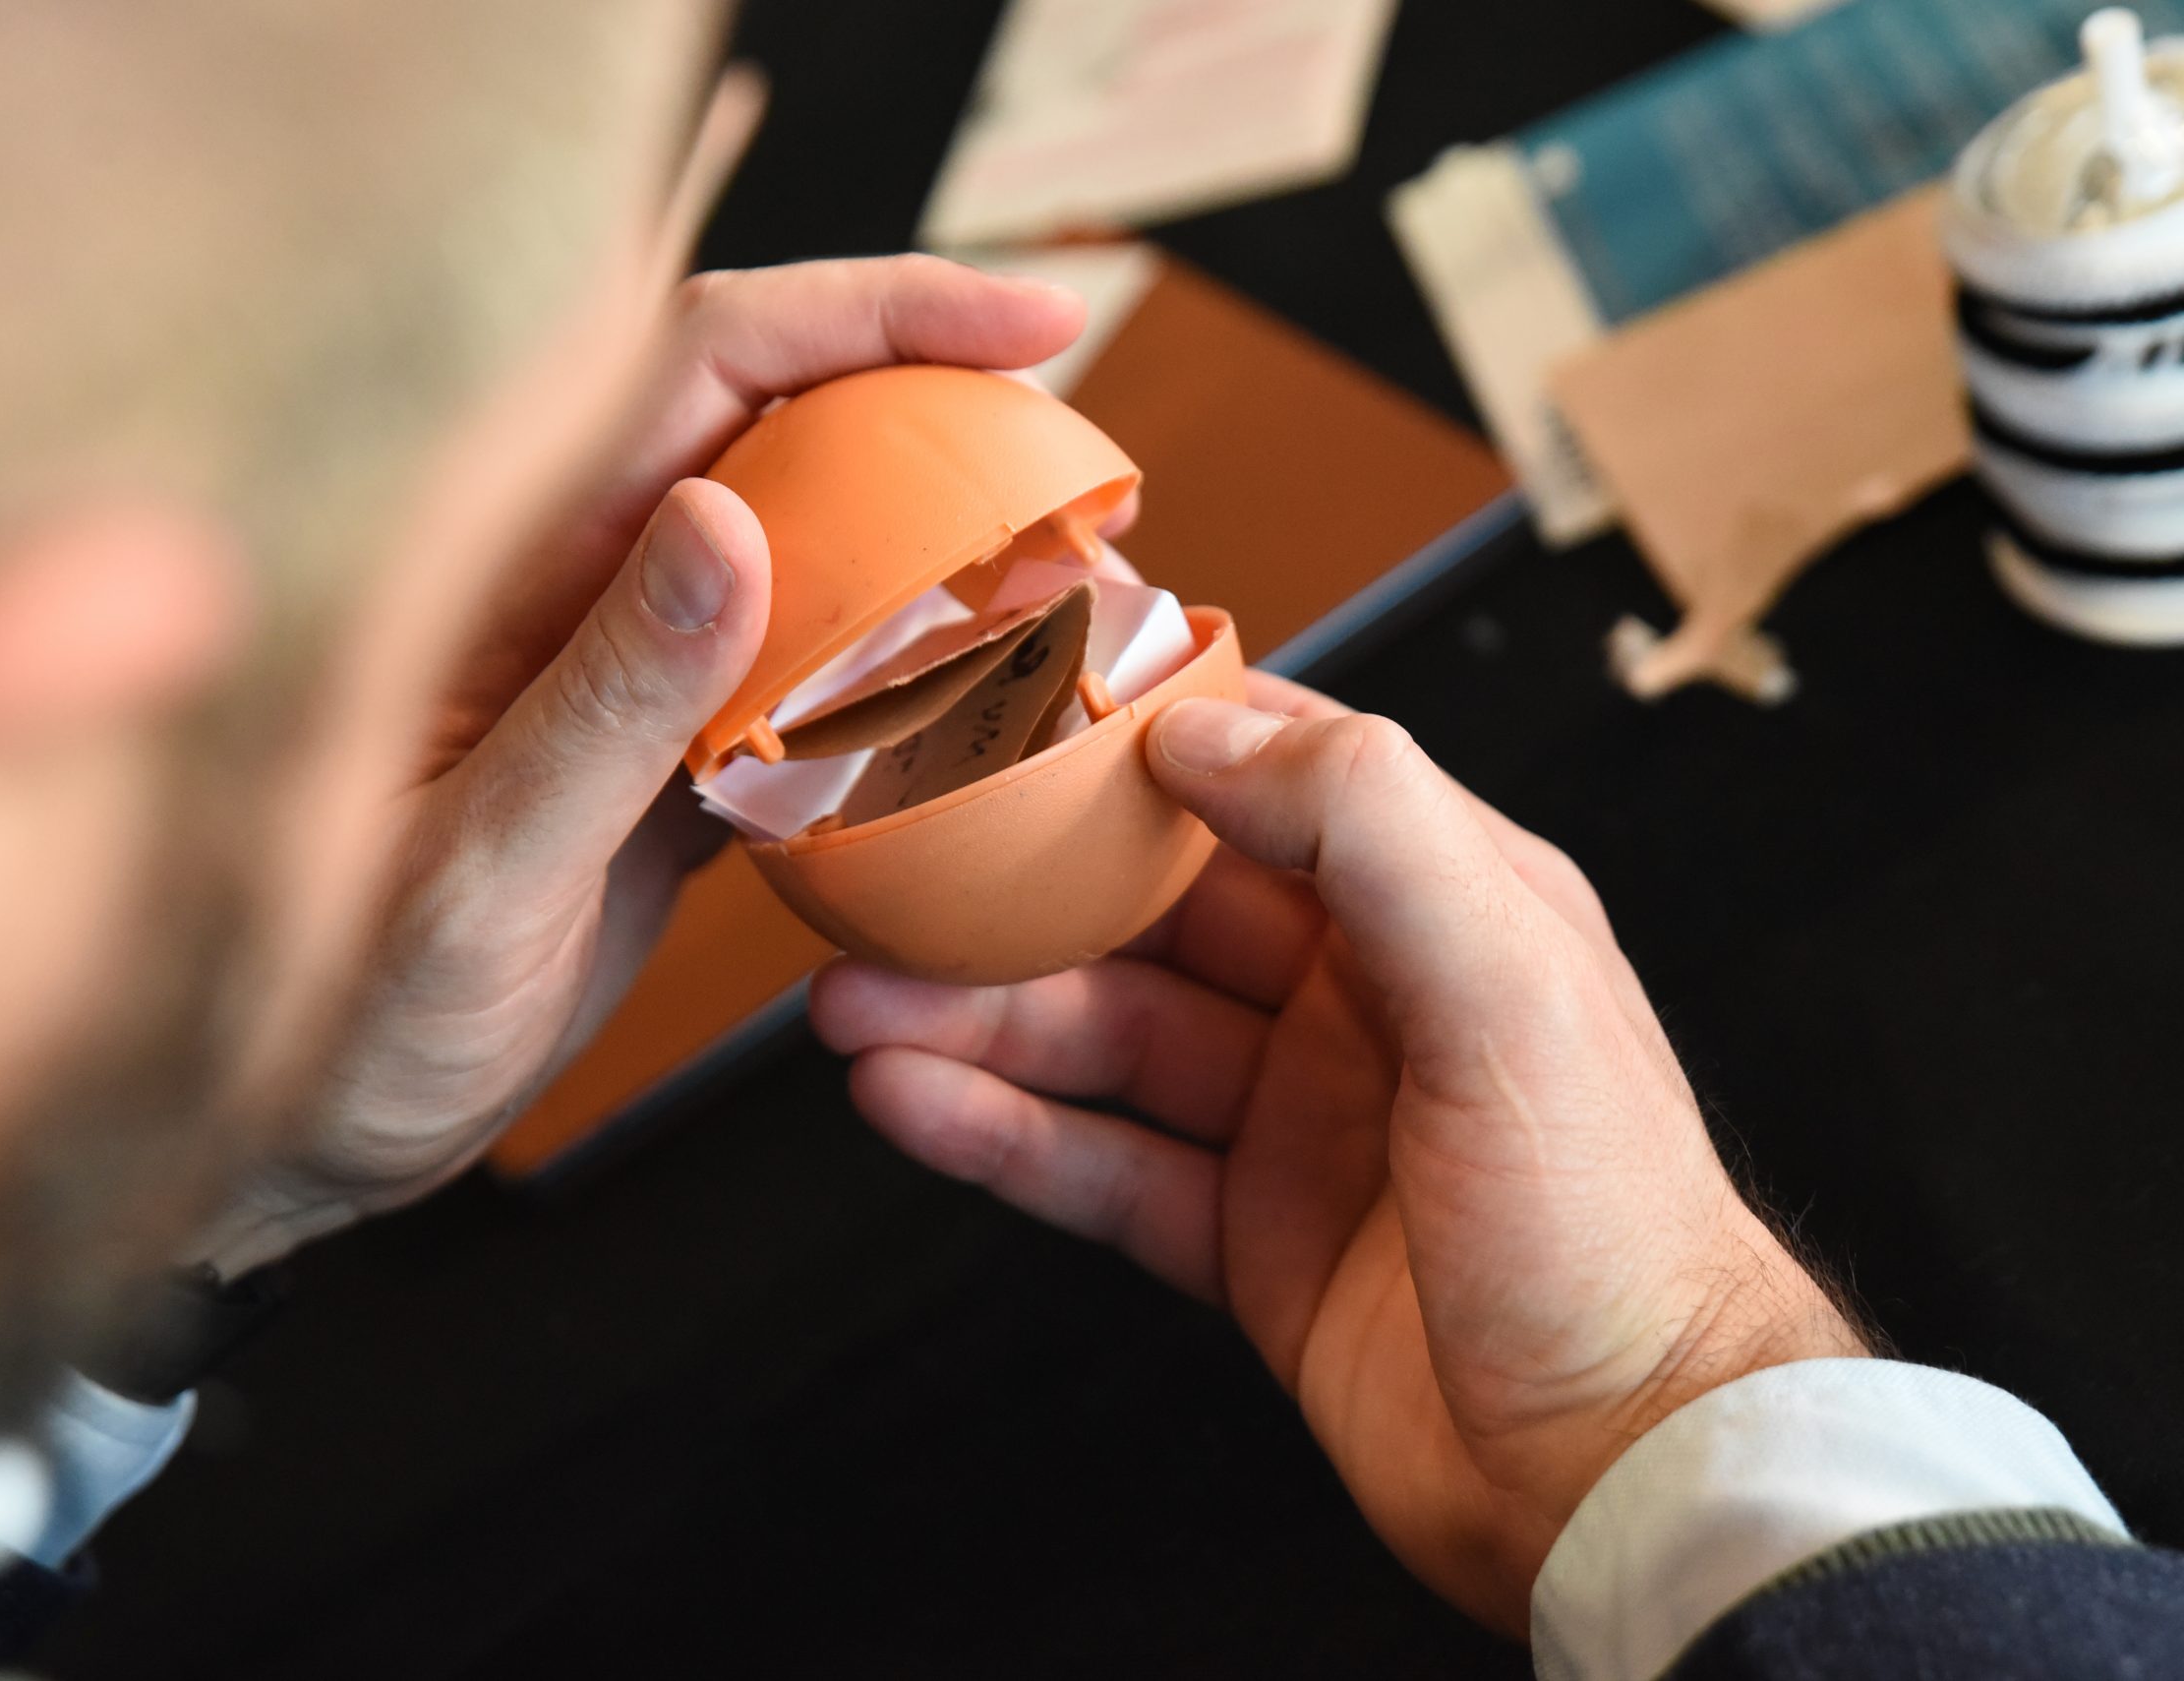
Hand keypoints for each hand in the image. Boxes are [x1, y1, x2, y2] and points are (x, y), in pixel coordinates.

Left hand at [195, 257, 1088, 1273]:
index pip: (700, 360)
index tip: (1021, 322)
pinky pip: (815, 680)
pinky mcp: (676, 761)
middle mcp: (576, 590)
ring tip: (1064, 579)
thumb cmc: (347, 1011)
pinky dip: (909, 680)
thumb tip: (728, 519)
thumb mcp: (479, 862)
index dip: (868, 311)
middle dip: (941, 409)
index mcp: (504, 564)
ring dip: (942, 548)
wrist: (324, 1132)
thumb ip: (603, 698)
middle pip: (784, 428)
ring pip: (818, 549)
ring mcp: (635, 674)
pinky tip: (983, 711)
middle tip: (1083, 467)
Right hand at [807, 673, 1866, 1631]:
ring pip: (1102, 1039)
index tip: (1012, 702)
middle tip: (888, 875)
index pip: (1267, 772)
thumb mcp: (1511, 986)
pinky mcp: (1246, 1239)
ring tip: (854, 1004)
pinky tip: (910, 1104)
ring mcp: (1295, 1122)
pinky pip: (1098, 1165)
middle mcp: (1357, 1001)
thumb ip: (1368, 827)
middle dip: (1012, 893)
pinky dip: (999, 1135)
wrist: (1625, 1474)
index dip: (1137, 730)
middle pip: (1149, 912)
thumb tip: (1207, 727)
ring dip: (975, 1019)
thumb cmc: (1614, 1233)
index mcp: (1439, 903)